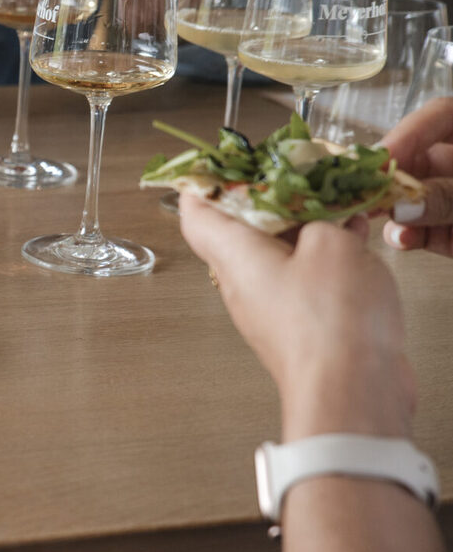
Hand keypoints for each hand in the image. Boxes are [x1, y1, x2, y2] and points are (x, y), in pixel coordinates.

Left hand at [178, 193, 413, 441]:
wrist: (352, 393)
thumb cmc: (330, 324)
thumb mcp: (332, 243)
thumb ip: (326, 218)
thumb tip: (328, 214)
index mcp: (234, 255)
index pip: (196, 212)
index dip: (204, 181)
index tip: (225, 158)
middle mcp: (243, 282)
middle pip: (240, 228)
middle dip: (271, 196)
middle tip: (301, 172)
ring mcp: (270, 306)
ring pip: (278, 252)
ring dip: (305, 224)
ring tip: (338, 201)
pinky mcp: (300, 325)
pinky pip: (304, 278)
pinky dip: (324, 254)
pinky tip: (355, 240)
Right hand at [380, 98, 452, 254]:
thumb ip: (449, 197)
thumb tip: (401, 207)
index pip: (439, 116)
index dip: (408, 133)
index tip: (381, 158)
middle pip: (414, 159)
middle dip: (386, 177)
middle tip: (360, 191)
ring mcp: (449, 198)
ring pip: (409, 198)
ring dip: (390, 211)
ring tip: (376, 219)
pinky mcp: (448, 232)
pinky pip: (419, 230)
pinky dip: (407, 236)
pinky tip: (402, 239)